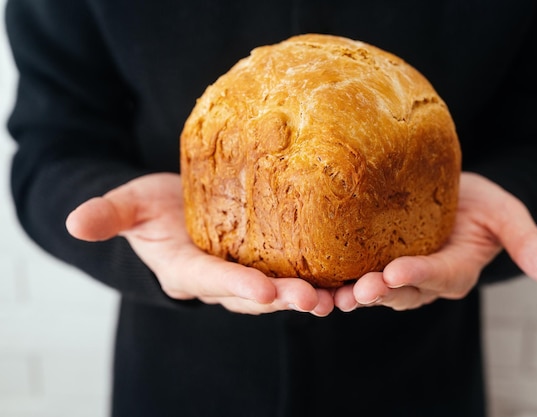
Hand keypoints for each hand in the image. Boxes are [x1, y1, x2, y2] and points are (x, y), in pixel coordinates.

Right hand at [65, 173, 334, 315]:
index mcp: (190, 270)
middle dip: (285, 300)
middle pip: (257, 295)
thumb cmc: (153, 211)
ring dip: (313, 294)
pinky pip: (299, 269)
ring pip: (284, 288)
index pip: (213, 281)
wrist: (178, 212)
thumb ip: (109, 214)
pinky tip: (351, 271)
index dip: (236, 287)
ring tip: (342, 296)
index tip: (263, 291)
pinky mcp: (272, 258)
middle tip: (316, 300)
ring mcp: (250, 272)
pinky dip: (324, 274)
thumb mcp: (130, 207)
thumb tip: (75, 222)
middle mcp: (224, 279)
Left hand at [333, 172, 536, 311]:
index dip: (420, 276)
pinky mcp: (372, 261)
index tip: (398, 272)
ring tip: (330, 297)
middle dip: (380, 292)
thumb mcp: (508, 215)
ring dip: (351, 294)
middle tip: (359, 292)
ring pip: (373, 289)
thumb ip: (529, 244)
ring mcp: (396, 272)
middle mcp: (422, 279)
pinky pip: (353, 273)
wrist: (451, 194)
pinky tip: (311, 277)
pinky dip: (334, 279)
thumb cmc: (480, 203)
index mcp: (455, 270)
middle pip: (400, 290)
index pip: (439, 276)